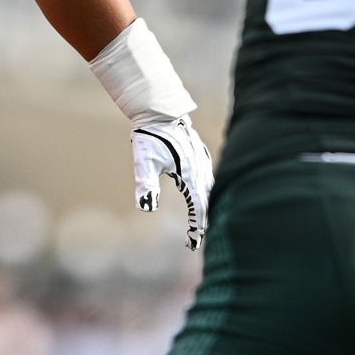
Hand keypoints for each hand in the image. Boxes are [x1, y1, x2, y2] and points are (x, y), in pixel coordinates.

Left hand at [132, 114, 213, 249]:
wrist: (161, 110)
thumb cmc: (150, 135)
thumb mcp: (144, 160)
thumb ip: (145, 183)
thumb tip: (146, 208)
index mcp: (190, 174)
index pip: (199, 207)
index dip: (197, 228)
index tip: (192, 245)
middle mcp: (200, 170)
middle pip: (208, 201)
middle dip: (204, 222)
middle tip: (196, 241)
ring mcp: (202, 162)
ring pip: (210, 190)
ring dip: (207, 207)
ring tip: (201, 225)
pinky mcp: (200, 156)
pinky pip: (208, 179)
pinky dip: (207, 193)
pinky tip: (203, 198)